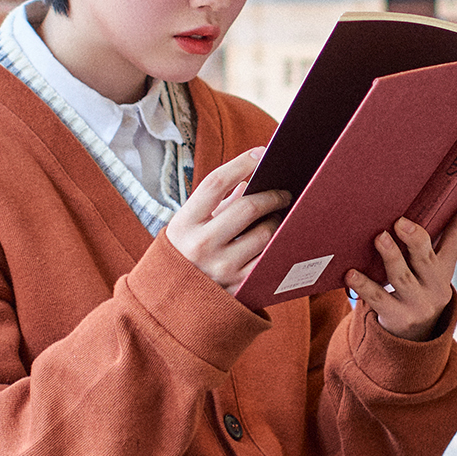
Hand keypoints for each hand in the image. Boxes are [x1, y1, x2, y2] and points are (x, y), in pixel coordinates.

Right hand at [166, 148, 288, 292]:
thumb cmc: (185, 252)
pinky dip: (278, 245)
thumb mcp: (190, 224)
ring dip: (277, 221)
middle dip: (272, 195)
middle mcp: (201, 246)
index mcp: (184, 224)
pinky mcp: (239, 286)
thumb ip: (219, 201)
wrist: (172, 301)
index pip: (216, 183)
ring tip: (279, 217)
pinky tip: (280, 238)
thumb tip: (254, 179)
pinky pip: (269, 258)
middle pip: (248, 207)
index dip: (242, 163)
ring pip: (265, 234)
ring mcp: (221, 268)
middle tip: (284, 192)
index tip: (261, 153)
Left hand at [347, 181, 456, 339]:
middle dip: (415, 240)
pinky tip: (351, 273)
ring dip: (391, 257)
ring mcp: (416, 302)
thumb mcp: (430, 267)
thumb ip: (425, 241)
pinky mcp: (396, 316)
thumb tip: (409, 201)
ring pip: (402, 277)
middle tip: (401, 222)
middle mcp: (434, 284)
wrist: (417, 336)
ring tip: (380, 238)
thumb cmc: (418, 286)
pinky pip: (378, 299)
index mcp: (445, 265)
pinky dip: (364, 285)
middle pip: (426, 258)